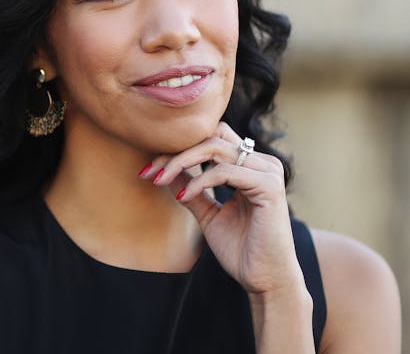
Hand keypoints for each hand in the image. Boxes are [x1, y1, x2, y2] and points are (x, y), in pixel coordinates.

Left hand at [139, 122, 303, 295]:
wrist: (263, 280)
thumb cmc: (240, 249)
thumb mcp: (206, 212)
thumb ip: (190, 188)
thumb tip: (164, 168)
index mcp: (250, 165)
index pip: (209, 139)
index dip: (177, 149)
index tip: (148, 170)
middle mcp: (262, 162)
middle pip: (210, 137)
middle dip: (175, 152)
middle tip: (150, 172)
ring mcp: (268, 171)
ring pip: (214, 148)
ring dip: (181, 162)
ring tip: (160, 180)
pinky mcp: (269, 186)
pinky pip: (224, 171)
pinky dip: (199, 181)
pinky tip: (184, 197)